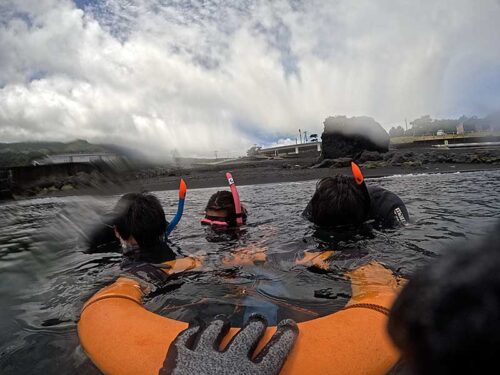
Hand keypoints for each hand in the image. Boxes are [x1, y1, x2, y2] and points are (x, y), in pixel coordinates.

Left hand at [160, 314, 297, 374]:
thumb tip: (270, 374)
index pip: (275, 353)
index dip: (284, 338)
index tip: (289, 327)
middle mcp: (233, 361)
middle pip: (248, 335)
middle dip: (255, 326)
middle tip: (258, 320)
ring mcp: (205, 356)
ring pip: (215, 331)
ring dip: (221, 324)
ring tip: (223, 320)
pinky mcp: (181, 358)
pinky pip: (187, 338)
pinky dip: (192, 331)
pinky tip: (195, 327)